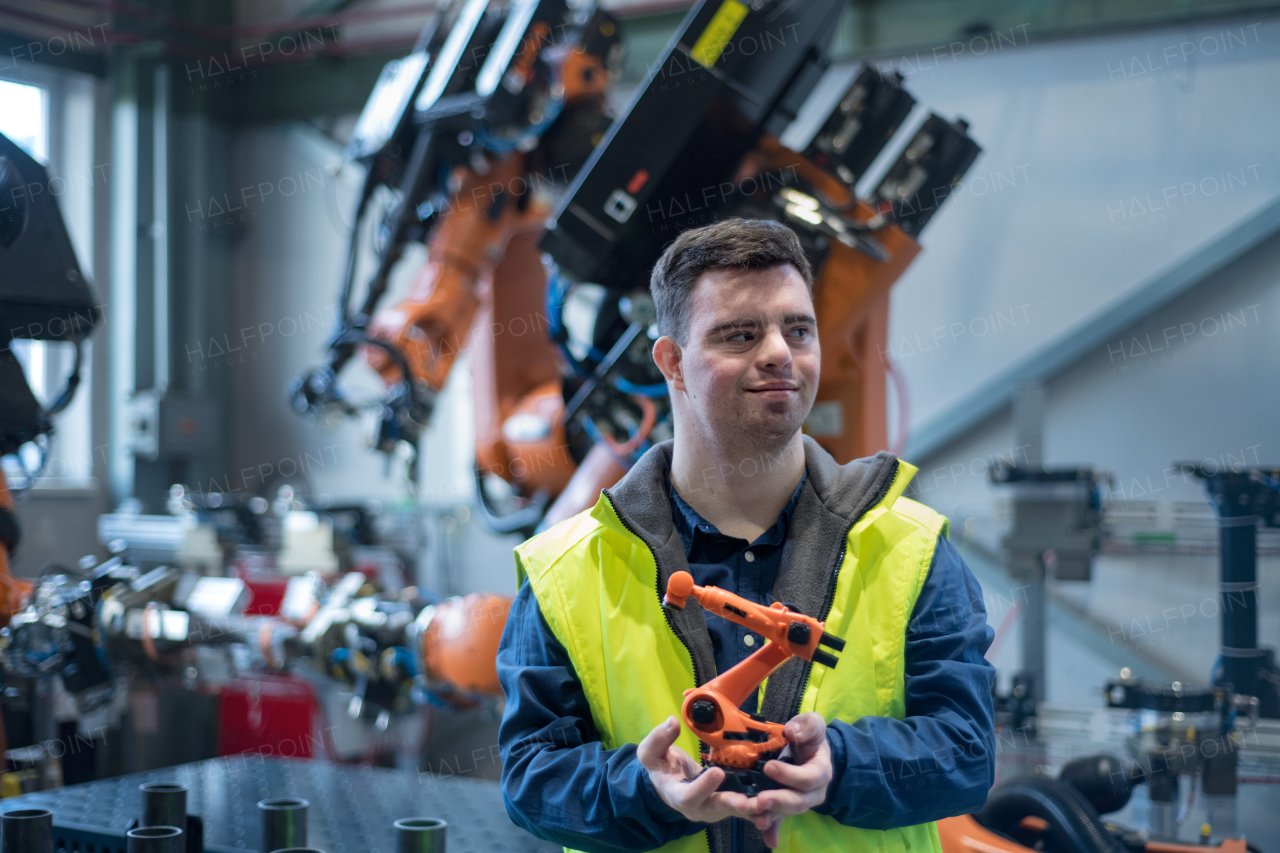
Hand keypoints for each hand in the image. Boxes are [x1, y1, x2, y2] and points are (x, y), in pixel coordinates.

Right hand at [637, 716, 760, 823]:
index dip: (703, 787)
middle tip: (749, 801)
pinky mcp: (728, 805)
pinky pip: (744, 808)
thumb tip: (672, 722)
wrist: (669, 781)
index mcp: (678, 796)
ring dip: (751, 809)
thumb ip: (659, 739)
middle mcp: (698, 808)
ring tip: (766, 803)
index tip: (717, 772)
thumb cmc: (661, 767)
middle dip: (733, 804)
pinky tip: (774, 802)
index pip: (688, 796)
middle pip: (716, 809)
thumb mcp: (651, 753)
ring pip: (733, 811)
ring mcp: (715, 809)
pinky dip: (758, 807)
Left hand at [750, 712, 832, 847]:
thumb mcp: (812, 724)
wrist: (808, 750)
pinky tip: (766, 838)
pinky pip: (779, 821)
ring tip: (755, 816)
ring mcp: (799, 802)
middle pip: (799, 802)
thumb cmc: (809, 737)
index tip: (769, 767)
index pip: (809, 778)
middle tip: (760, 800)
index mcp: (821, 772)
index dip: (790, 775)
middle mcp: (813, 792)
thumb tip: (793, 731)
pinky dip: (772, 830)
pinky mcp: (785, 808)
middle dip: (780, 801)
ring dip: (771, 816)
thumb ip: (807, 725)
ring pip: (787, 813)